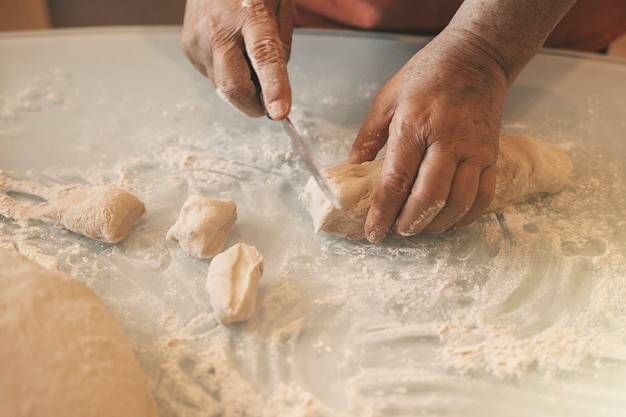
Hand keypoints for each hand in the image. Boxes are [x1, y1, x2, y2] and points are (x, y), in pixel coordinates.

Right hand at [180, 0, 294, 118]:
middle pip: (233, 85)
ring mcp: (199, 39)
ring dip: (240, 87)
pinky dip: (226, 75)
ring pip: (222, 86)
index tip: (278, 112)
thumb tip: (274, 86)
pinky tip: (230, 52)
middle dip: (252, 106)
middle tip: (267, 107)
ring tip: (246, 58)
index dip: (273, 87)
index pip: (264, 56)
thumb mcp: (280, 7)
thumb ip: (281, 46)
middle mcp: (219, 28)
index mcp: (250, 13)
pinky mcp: (188, 48)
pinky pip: (212, 76)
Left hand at [348, 31, 510, 242]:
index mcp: (414, 126)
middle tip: (396, 231)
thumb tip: (350, 172)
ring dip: (436, 225)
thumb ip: (367, 139)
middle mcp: (447, 141)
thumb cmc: (426, 75)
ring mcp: (474, 150)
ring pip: (459, 203)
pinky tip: (448, 220)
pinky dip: (465, 217)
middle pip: (429, 198)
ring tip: (419, 227)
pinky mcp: (493, 155)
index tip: (373, 232)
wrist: (477, 57)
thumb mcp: (386, 100)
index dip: (382, 213)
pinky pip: (483, 197)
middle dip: (410, 223)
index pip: (396, 181)